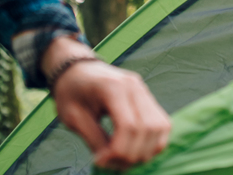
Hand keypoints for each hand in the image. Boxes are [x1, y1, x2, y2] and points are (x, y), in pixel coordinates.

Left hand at [44, 37, 171, 169]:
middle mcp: (134, 86)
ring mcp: (144, 90)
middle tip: (112, 163)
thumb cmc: (71, 91)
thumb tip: (109, 161)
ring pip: (160, 127)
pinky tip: (135, 149)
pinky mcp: (148, 97)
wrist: (77, 69)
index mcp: (112, 87)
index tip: (101, 161)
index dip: (118, 151)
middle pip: (147, 129)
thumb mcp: (73, 116)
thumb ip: (93, 138)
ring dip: (146, 150)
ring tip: (124, 158)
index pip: (128, 126)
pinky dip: (154, 141)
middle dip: (132, 154)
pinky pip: (162, 123)